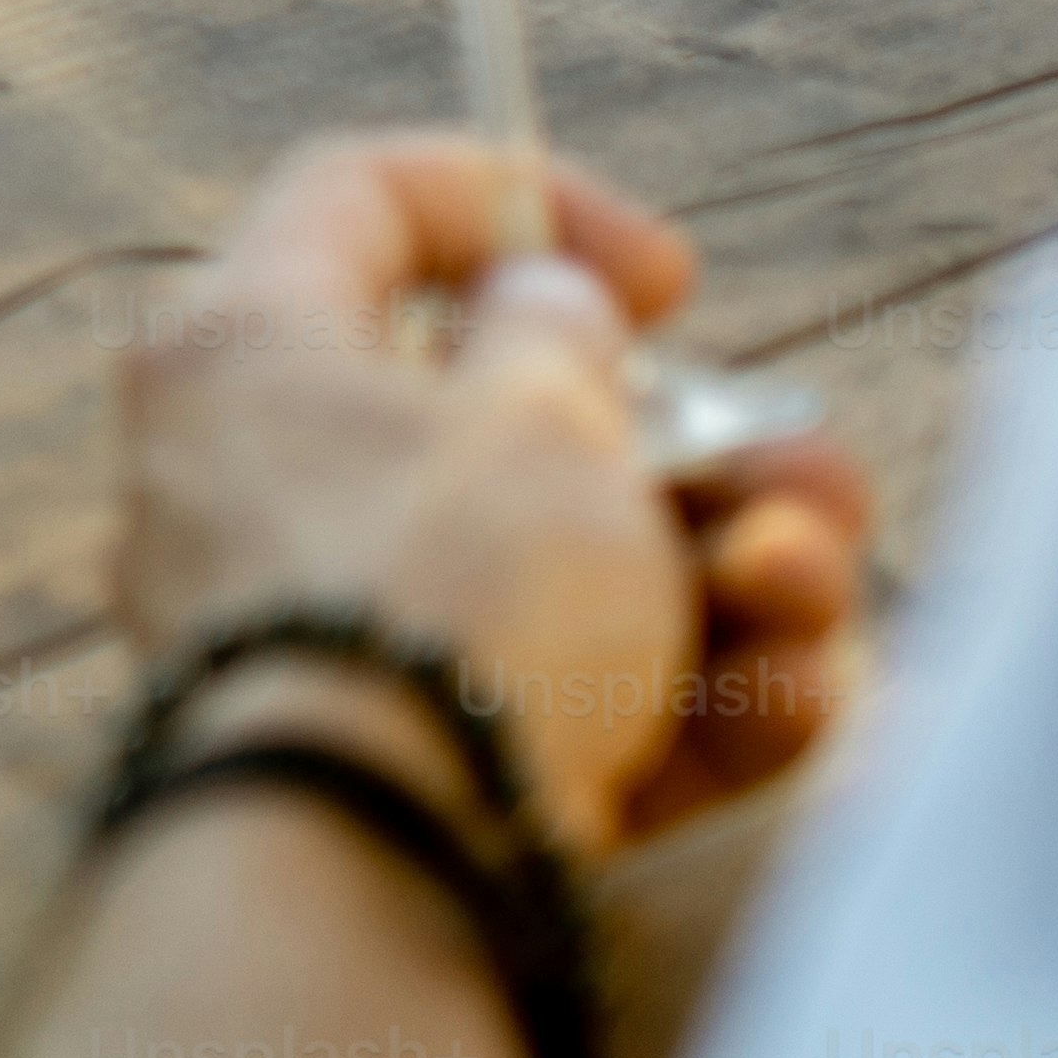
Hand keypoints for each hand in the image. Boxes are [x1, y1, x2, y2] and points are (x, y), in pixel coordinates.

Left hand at [117, 136, 875, 858]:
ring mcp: (338, 634)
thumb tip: (538, 306)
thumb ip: (557, 336)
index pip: (361, 201)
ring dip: (726, 578)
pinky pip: (559, 705)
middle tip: (808, 479)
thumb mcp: (540, 413)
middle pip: (509, 426)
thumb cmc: (448, 588)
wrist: (378, 856)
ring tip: (811, 590)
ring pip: (563, 576)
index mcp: (246, 345)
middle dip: (700, 453)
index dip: (522, 200)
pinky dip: (686, 703)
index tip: (667, 280)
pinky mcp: (411, 768)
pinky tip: (797, 702)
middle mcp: (262, 480)